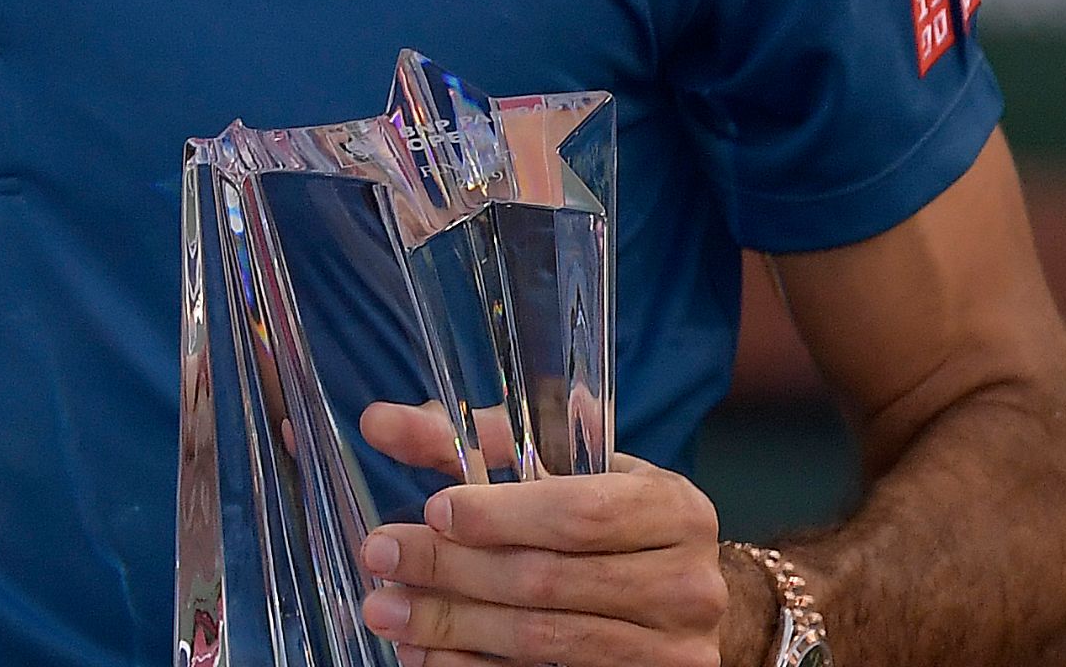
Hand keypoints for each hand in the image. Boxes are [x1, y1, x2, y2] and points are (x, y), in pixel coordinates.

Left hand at [354, 400, 729, 665]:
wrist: (676, 594)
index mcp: (673, 509)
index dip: (500, 515)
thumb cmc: (606, 515)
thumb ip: (472, 441)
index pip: (580, 513)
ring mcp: (671, 650)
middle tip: (380, 557)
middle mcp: (686, 583)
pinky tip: (425, 654)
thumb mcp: (559, 466)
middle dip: (453, 569)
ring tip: (386, 610)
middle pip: (550, 580)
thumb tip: (379, 423)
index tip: (433, 511)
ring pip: (545, 641)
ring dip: (454, 626)